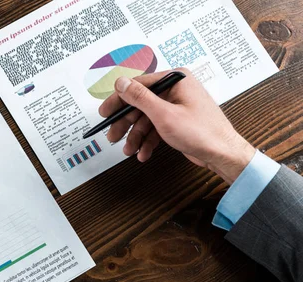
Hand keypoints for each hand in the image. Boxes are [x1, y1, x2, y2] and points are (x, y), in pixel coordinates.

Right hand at [100, 68, 255, 183]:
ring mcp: (176, 105)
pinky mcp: (177, 120)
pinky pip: (155, 128)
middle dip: (126, 124)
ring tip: (129, 150)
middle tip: (113, 136)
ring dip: (136, 136)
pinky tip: (143, 153)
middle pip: (140, 104)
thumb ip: (140, 97)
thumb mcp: (164, 114)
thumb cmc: (202, 133)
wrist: (223, 154)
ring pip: (146, 119)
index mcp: (175, 80)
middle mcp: (176, 90)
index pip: (138, 85)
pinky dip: (147, 141)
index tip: (105, 113)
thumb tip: (121, 83)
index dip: (118, 100)